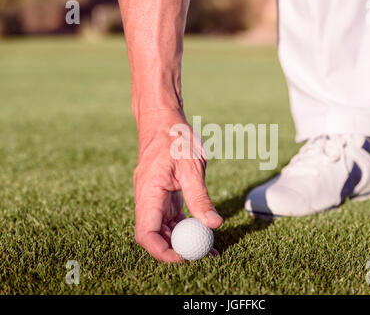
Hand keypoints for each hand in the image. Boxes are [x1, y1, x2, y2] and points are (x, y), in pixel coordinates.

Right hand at [133, 110, 222, 261]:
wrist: (163, 120)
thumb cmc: (175, 137)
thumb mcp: (191, 166)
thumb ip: (200, 197)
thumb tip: (214, 224)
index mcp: (148, 193)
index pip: (146, 233)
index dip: (162, 251)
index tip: (184, 258)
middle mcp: (146, 199)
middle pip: (155, 235)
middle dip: (176, 249)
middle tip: (202, 255)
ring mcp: (154, 197)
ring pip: (164, 228)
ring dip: (182, 239)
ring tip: (208, 248)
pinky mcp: (163, 195)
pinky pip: (170, 217)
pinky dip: (185, 227)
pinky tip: (202, 231)